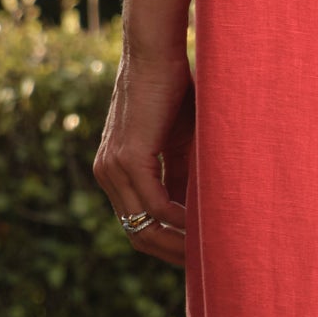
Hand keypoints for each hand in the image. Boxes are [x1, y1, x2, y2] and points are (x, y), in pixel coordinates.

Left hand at [92, 45, 191, 268]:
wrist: (155, 53)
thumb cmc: (173, 91)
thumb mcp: (178, 143)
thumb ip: (180, 177)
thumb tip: (195, 214)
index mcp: (114, 172)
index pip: (136, 226)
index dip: (167, 246)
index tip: (198, 255)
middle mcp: (107, 174)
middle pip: (137, 235)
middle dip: (172, 254)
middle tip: (207, 263)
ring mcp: (113, 168)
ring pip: (144, 226)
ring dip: (178, 243)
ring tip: (210, 251)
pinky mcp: (129, 157)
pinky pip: (154, 205)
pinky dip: (179, 220)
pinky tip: (202, 224)